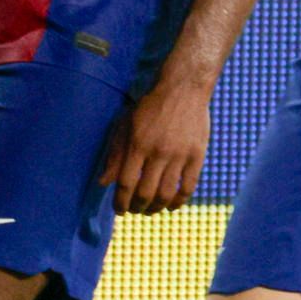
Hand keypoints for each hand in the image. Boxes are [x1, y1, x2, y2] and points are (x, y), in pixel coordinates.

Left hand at [98, 79, 211, 213]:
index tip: (119, 209)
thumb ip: (115, 154)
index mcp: (138, 144)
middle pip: (146, 193)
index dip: (121, 201)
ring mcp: (180, 155)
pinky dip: (179, 202)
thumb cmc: (149, 107)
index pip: (126, 183)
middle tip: (134, 210)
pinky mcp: (197, 156)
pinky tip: (171, 206)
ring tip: (150, 210)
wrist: (182, 89)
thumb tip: (103, 182)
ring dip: (156, 208)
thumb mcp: (125, 124)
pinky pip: (188, 187)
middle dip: (137, 207)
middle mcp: (158, 152)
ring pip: (167, 194)